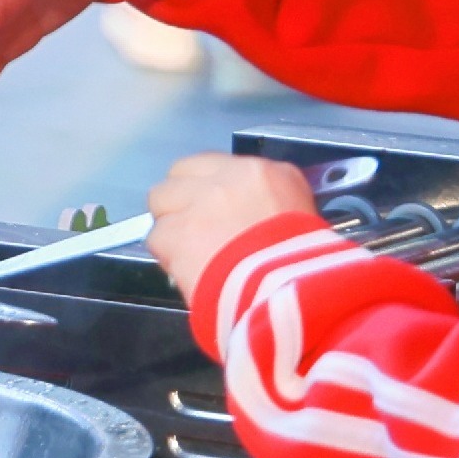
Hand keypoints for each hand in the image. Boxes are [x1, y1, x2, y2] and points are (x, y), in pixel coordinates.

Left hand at [146, 153, 320, 298]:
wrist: (286, 294)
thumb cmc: (301, 263)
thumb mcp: (300, 215)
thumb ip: (268, 200)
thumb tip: (247, 209)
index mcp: (259, 173)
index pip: (210, 163)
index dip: (203, 187)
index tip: (208, 209)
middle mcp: (224, 180)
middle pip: (178, 175)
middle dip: (179, 200)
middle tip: (192, 230)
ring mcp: (196, 204)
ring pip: (161, 202)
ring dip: (170, 226)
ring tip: (188, 254)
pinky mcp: (175, 233)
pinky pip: (156, 237)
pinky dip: (166, 255)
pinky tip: (185, 270)